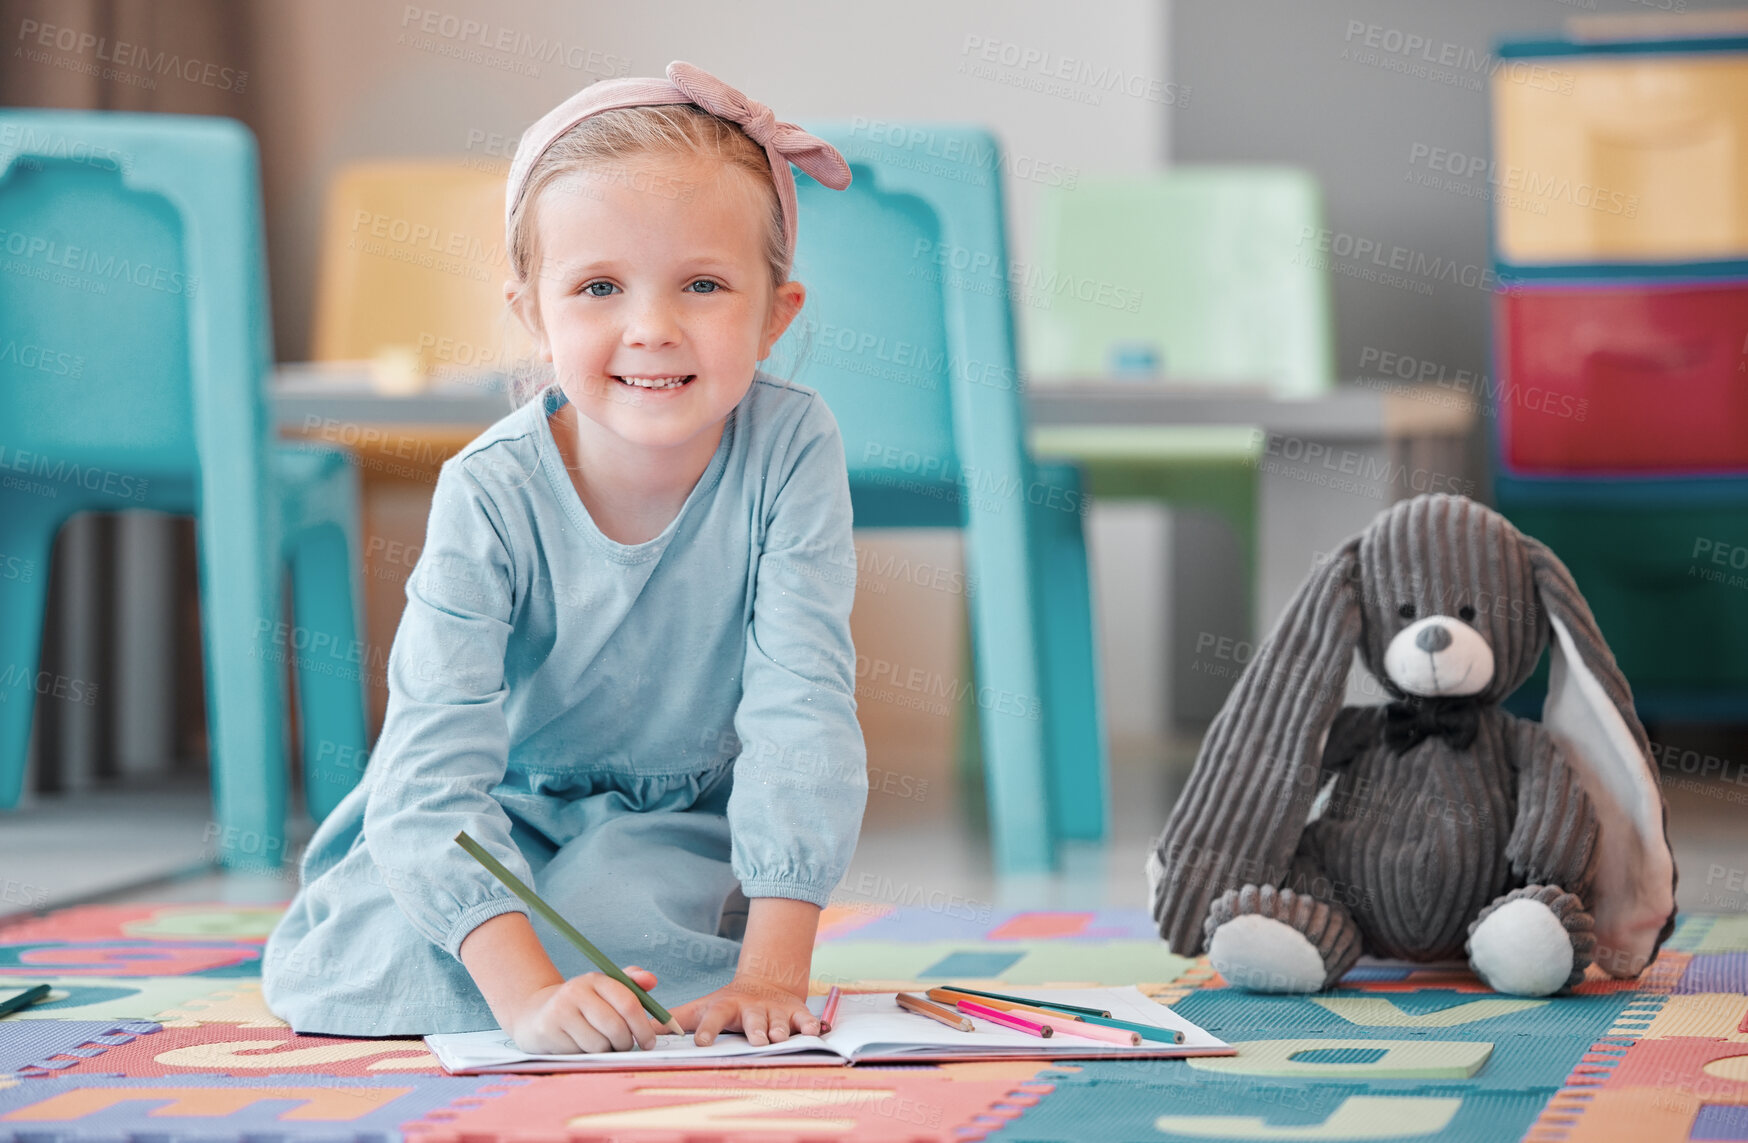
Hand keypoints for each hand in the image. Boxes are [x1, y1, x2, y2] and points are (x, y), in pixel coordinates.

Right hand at [506, 967, 668, 1053]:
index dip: (643, 1026)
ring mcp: (560, 1011)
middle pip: (615, 1027)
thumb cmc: (582, 1006)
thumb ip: (631, 985)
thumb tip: (651, 980)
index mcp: (596, 980)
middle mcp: (576, 991)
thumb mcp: (604, 991)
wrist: (536, 1014)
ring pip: (599, 1044)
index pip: (628, 1002)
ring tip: (600, 1044)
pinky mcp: (548, 1031)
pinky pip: (580, 1054)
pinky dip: (586, 1055)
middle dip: (626, 1043)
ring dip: (606, 1051)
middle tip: (625, 1047)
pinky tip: (580, 1046)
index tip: (649, 1042)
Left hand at [671, 976, 820, 1046]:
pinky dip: (810, 1025)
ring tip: (779, 1038)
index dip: (709, 1029)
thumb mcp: (699, 1009)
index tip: (702, 1043)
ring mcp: (775, 1010)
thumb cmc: (726, 1006)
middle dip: (755, 1029)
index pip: (714, 1017)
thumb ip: (672, 1019)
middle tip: (757, 1040)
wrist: (763, 984)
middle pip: (753, 1020)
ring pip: (779, 1022)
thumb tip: (642, 1031)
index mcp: (726, 1008)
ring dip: (780, 1030)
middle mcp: (751, 1008)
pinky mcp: (796, 1012)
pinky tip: (813, 1031)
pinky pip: (806, 1019)